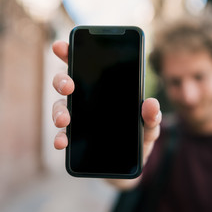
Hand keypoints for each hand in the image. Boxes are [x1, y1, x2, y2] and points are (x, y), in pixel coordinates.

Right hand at [51, 40, 161, 165]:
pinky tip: (61, 142)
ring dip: (58, 112)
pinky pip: (63, 135)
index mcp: (103, 89)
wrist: (131, 166)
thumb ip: (152, 117)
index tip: (62, 46)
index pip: (85, 66)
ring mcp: (78, 120)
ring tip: (64, 119)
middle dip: (62, 81)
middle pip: (66, 83)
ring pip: (60, 108)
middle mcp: (86, 101)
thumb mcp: (150, 127)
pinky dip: (59, 138)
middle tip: (68, 86)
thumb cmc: (139, 139)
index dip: (71, 53)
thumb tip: (151, 103)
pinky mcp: (75, 140)